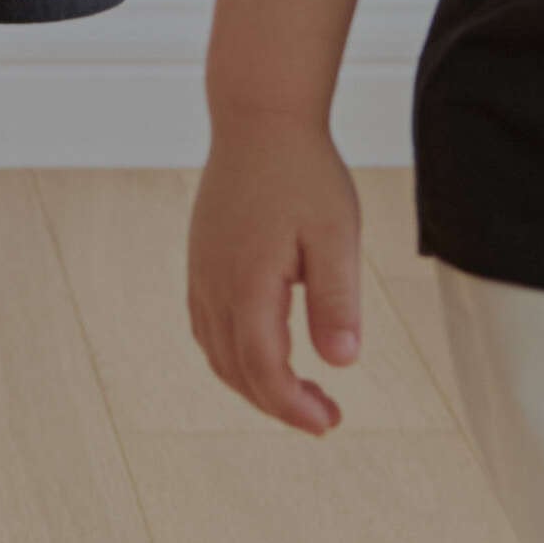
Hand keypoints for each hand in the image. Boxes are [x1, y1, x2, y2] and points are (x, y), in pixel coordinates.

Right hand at [189, 118, 364, 431]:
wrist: (258, 119)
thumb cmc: (303, 173)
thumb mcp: (335, 234)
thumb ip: (337, 299)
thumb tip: (342, 362)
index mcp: (248, 284)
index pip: (263, 370)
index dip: (293, 407)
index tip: (329, 423)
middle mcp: (215, 286)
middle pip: (236, 371)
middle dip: (278, 404)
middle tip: (325, 416)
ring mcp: (202, 274)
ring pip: (217, 354)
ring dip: (255, 384)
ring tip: (300, 393)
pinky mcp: (201, 263)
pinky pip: (208, 328)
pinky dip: (234, 357)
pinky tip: (265, 353)